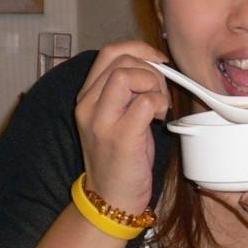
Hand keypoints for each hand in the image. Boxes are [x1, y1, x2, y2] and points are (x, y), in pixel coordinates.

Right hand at [74, 41, 170, 211]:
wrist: (112, 198)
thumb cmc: (122, 159)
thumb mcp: (118, 118)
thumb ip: (128, 92)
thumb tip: (156, 69)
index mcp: (87, 97)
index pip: (109, 53)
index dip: (139, 49)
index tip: (158, 61)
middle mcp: (88, 105)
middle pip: (121, 60)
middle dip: (150, 70)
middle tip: (159, 94)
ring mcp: (102, 121)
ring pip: (128, 75)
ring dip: (154, 86)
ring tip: (159, 107)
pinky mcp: (120, 137)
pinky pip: (146, 102)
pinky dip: (160, 104)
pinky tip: (160, 119)